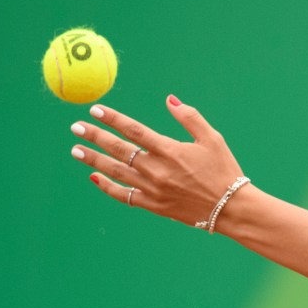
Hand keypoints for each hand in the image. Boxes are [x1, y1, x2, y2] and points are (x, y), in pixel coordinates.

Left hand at [70, 94, 245, 226]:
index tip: (96, 110)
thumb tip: (169, 99)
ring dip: (93, 159)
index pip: (134, 130)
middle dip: (95, 136)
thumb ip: (189, 117)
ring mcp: (153, 189)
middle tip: (76, 127)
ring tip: (76, 150)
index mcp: (170, 150)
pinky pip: (123, 195)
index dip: (113, 119)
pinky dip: (107, 187)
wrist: (231, 208)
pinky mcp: (153, 205)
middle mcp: (157, 169)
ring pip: (115, 171)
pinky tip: (94, 177)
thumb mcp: (212, 139)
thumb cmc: (224, 170)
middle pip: (119, 149)